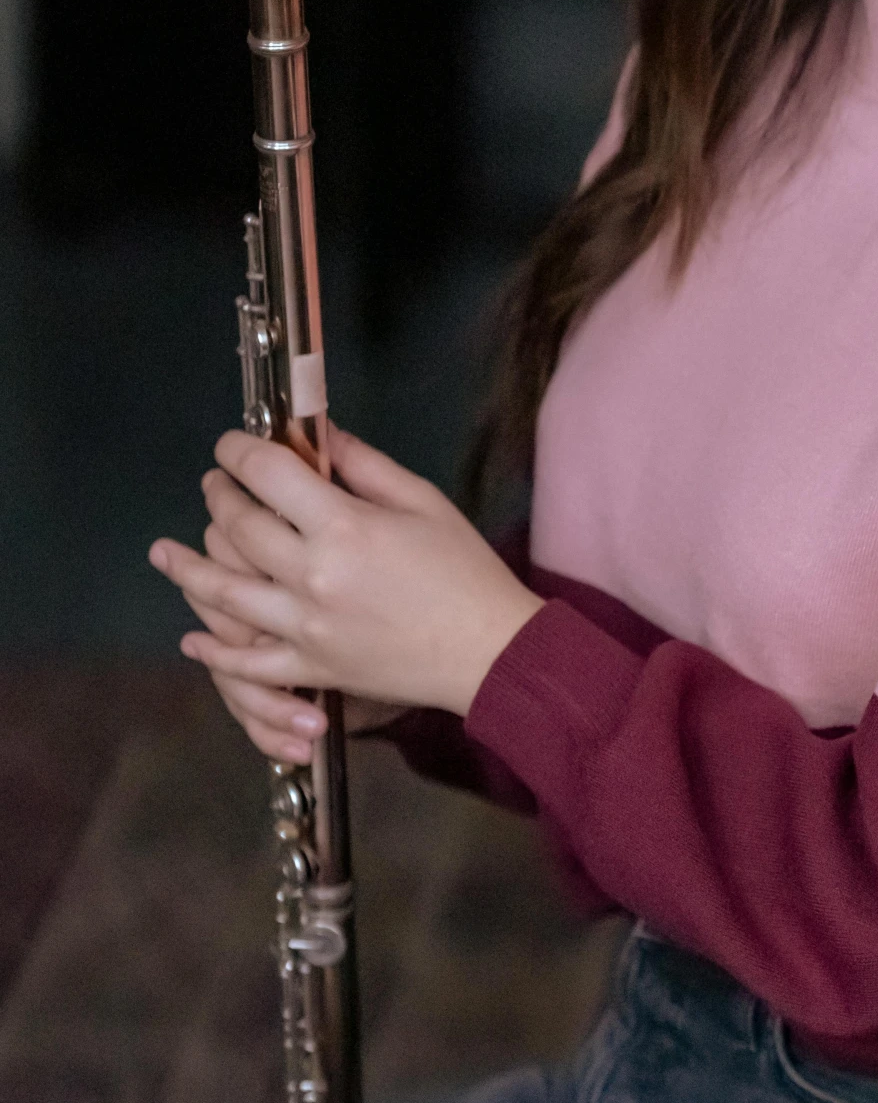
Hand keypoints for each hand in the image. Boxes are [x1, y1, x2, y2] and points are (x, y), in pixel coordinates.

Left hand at [150, 422, 542, 732]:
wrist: (488, 650)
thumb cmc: (463, 569)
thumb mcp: (422, 501)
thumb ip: (364, 466)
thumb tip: (318, 435)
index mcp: (343, 527)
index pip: (268, 475)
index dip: (239, 452)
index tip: (229, 444)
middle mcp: (312, 576)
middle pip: (238, 528)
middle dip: (219, 497)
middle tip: (215, 484)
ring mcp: (305, 627)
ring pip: (224, 594)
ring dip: (188, 567)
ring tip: (164, 552)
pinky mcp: (310, 667)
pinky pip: (248, 663)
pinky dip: (214, 651)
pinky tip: (193, 635)